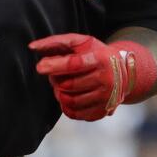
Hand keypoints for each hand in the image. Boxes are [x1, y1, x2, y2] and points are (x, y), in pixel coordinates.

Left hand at [29, 33, 146, 121]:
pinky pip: (75, 113)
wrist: (125, 71)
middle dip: (55, 80)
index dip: (55, 66)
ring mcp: (106, 98)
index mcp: (101, 59)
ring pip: (70, 100)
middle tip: (55, 75)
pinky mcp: (103, 111)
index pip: (75, 64)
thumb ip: (56, 42)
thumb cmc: (96, 53)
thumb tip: (32, 47)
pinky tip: (68, 96)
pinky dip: (65, 106)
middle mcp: (107, 80)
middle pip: (69, 84)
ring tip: (61, 85)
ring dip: (58, 93)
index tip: (40, 67)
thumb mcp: (80, 42)